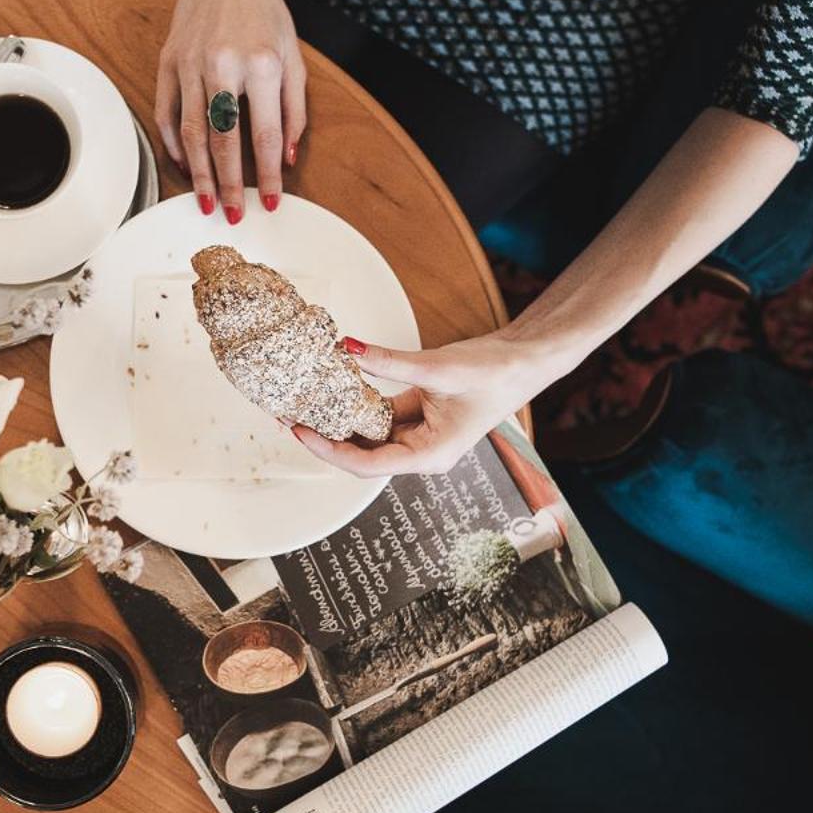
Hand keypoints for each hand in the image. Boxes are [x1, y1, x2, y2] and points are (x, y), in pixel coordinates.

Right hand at [156, 0, 306, 223]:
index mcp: (263, 65)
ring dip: (199, 173)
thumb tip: (287, 158)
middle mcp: (224, 65)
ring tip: (205, 201)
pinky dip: (174, 142)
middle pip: (224, 141)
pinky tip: (184, 164)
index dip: (266, 175)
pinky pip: (168, 111)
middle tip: (232, 216)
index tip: (269, 202)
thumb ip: (294, 111)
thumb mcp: (294, 58)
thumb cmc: (267, 13)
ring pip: (192, 132)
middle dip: (229, 185)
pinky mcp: (169, 59)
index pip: (264, 136)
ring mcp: (191, 63)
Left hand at [291, 334, 564, 476]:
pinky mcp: (416, 415)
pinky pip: (378, 415)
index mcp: (430, 456)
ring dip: (336, 420)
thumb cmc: (495, 373)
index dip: (330, 450)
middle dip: (325, 437)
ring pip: (367, 435)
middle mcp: (420, 452)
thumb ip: (390, 361)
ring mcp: (417, 435)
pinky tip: (331, 390)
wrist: (524, 362)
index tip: (301, 432)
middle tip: (288, 416)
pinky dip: (354, 404)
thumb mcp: (439, 366)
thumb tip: (347, 349)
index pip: (368, 464)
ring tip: (301, 403)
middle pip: (361, 454)